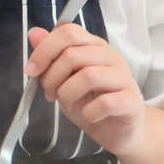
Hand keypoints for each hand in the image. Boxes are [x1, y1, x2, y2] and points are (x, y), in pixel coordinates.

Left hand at [25, 24, 145, 157]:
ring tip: (66, 105)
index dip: (44, 49)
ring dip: (68, 94)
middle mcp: (110, 56)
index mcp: (93, 46)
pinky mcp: (132, 101)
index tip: (31, 70)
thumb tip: (33, 33)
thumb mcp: (63, 80)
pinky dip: (89, 112)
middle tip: (50, 94)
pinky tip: (87, 116)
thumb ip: (50, 57)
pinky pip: (106, 103)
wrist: (118, 131)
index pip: (68, 32)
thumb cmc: (90, 103)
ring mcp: (124, 77)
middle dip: (52, 77)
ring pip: (88, 75)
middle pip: (73, 54)